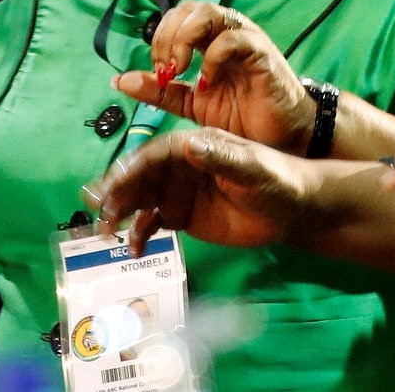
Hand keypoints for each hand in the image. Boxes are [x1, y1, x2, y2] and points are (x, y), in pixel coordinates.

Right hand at [83, 127, 316, 258]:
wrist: (294, 209)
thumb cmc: (278, 180)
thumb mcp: (253, 168)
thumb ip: (223, 158)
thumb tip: (190, 145)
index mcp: (197, 145)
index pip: (157, 154)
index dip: (133, 167)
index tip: (114, 184)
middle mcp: (182, 166)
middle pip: (142, 176)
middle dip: (118, 192)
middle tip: (99, 212)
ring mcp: (180, 192)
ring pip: (142, 199)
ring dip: (121, 212)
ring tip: (106, 232)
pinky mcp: (184, 216)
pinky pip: (154, 223)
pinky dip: (140, 234)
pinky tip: (133, 249)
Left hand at [112, 2, 314, 153]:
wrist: (279, 140)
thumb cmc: (241, 117)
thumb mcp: (192, 104)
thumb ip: (161, 90)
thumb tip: (119, 81)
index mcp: (209, 40)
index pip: (176, 17)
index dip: (159, 39)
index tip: (158, 71)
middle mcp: (227, 33)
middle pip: (189, 8)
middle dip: (168, 36)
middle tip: (167, 69)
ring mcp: (246, 40)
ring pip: (211, 12)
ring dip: (185, 38)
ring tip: (180, 69)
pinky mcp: (263, 55)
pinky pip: (235, 39)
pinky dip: (213, 56)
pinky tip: (207, 81)